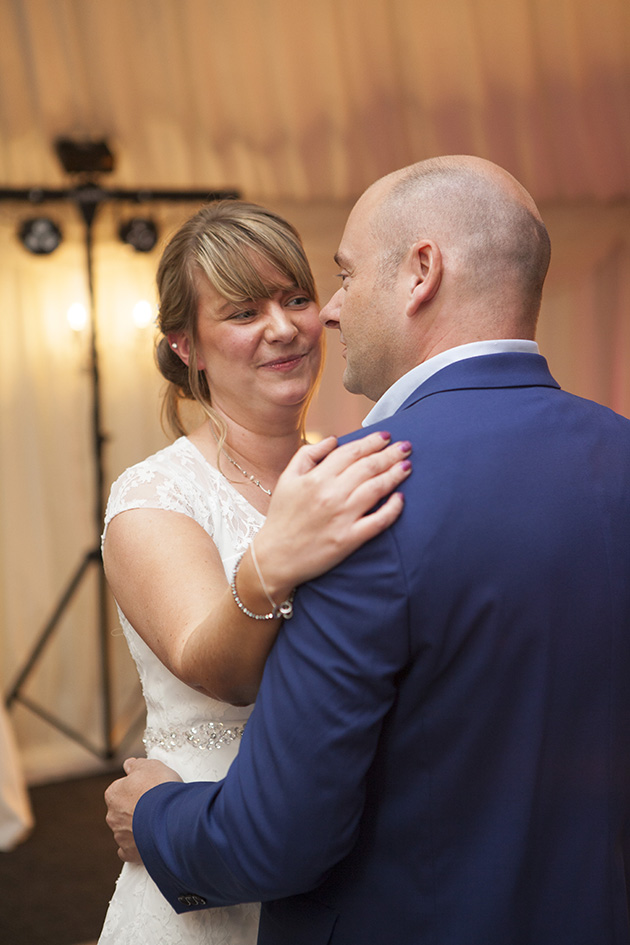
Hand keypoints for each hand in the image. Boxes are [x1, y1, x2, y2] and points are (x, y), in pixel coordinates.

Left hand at [105, 757, 182, 862]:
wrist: (172, 818)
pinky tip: (149, 840)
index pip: (120, 789)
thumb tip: (128, 764)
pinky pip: (129, 850)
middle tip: (156, 804)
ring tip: (159, 821)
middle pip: (123, 810)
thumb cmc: (160, 789)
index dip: (137, 787)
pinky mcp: (130, 853)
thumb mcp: (150, 765)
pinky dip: (137, 846)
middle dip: (136, 808)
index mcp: (113, 794)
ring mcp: (120, 836)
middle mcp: (112, 816)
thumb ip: (135, 765)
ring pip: (127, 830)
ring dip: (138, 826)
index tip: (150, 787)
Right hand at [254, 431, 411, 596]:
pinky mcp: (349, 539)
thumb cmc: (282, 517)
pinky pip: (378, 521)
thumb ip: (308, 454)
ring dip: (395, 474)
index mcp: (316, 478)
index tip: (386, 436)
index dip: (371, 442)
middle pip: (368, 467)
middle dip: (390, 453)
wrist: (275, 558)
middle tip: (406, 446)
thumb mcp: (287, 478)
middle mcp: (331, 495)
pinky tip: (400, 498)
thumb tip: (334, 439)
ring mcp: (342, 517)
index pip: (351, 452)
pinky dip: (392, 509)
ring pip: (376, 489)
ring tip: (407, 465)